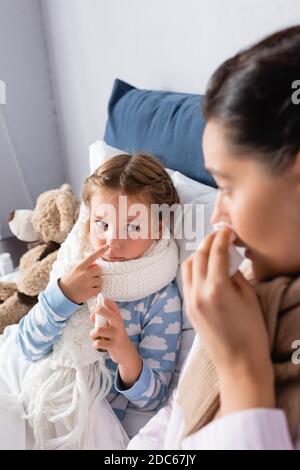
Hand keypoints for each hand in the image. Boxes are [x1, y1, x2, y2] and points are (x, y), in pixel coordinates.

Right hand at [59, 246, 105, 303]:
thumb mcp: (74, 270)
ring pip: (100, 280)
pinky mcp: (90, 292)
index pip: (92, 257)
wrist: (63, 295)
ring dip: (96, 283)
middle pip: (99, 270)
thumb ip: (84, 267)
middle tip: (88, 278)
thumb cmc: (69, 281)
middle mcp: (85, 273)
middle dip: (95, 274)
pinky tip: (88, 291)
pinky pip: (99, 289)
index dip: (100, 251)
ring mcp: (88, 283)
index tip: (107, 246)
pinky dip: (96, 290)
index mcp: (80, 267)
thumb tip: (96, 264)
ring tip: (87, 285)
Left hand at [90, 299, 141, 386]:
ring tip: (95, 337)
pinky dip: (95, 344)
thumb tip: (91, 315)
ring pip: (98, 330)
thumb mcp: (110, 327)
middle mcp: (118, 324)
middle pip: (107, 313)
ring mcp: (116, 335)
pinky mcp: (113, 345)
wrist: (126, 353)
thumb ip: (101, 321)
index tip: (97, 303)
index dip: (104, 301)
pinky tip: (99, 345)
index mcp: (118, 318)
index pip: (113, 305)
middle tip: (94, 314)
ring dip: (92, 334)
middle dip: (98, 310)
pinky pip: (98, 343)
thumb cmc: (115, 337)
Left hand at [182, 228, 274, 412]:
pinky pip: (186, 280)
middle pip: (198, 255)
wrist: (238, 363)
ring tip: (210, 249)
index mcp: (217, 288)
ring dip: (197, 253)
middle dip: (208, 241)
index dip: (222, 237)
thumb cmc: (250, 332)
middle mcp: (198, 292)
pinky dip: (193, 268)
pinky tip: (204, 267)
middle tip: (219, 235)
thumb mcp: (248, 297)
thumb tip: (227, 260)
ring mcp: (190, 301)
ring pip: (187, 266)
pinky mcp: (188, 309)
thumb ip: (235, 275)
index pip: (216, 252)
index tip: (227, 230)